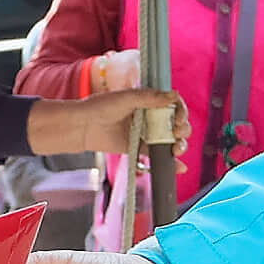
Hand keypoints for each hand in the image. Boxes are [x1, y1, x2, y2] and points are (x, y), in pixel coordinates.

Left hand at [26, 88, 180, 158]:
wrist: (81, 127)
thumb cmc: (99, 107)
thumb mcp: (126, 98)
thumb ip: (150, 98)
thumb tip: (174, 95)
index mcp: (148, 101)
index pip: (173, 105)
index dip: (181, 112)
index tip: (179, 119)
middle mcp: (149, 116)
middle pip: (175, 124)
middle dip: (182, 130)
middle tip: (177, 133)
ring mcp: (144, 133)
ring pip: (170, 140)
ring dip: (179, 145)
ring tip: (176, 149)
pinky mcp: (138, 148)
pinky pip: (157, 155)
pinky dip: (169, 163)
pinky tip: (178, 167)